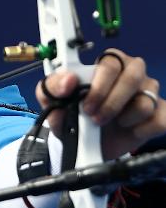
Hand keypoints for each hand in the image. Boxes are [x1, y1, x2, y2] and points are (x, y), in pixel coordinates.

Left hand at [36, 48, 164, 158]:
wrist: (83, 144)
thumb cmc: (71, 114)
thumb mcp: (52, 101)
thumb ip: (53, 87)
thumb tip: (68, 80)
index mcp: (107, 64)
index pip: (110, 62)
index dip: (100, 85)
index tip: (85, 105)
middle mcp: (131, 72)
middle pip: (133, 76)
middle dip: (112, 102)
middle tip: (95, 118)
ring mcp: (148, 92)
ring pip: (146, 101)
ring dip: (124, 118)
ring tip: (109, 123)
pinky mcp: (160, 113)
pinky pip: (160, 119)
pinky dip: (142, 130)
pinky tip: (129, 131)